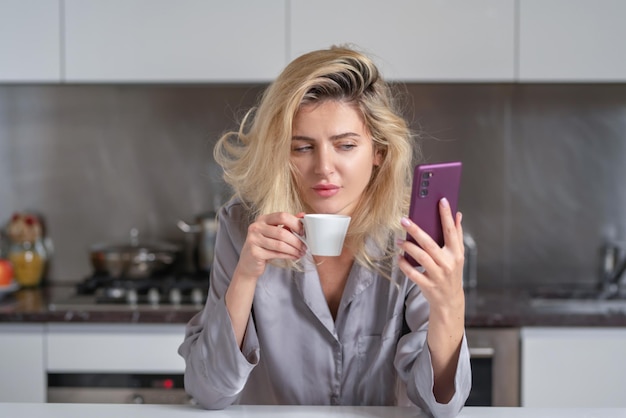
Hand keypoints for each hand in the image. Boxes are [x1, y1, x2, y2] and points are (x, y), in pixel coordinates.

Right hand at [236, 212, 306, 280]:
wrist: (249, 263)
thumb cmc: (264, 246)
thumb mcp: (274, 233)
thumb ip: (287, 224)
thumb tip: (302, 215)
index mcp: (262, 219)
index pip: (282, 216)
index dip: (295, 223)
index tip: (303, 232)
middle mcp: (256, 227)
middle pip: (282, 232)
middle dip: (296, 241)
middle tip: (305, 246)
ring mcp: (254, 240)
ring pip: (280, 244)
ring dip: (294, 250)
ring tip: (301, 253)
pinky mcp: (255, 252)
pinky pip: (276, 254)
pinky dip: (288, 255)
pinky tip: (294, 256)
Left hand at [397, 197, 464, 313]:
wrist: (449, 300)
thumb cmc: (452, 273)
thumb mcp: (458, 255)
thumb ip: (457, 235)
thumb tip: (458, 215)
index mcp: (456, 253)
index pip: (451, 231)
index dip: (447, 215)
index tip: (441, 200)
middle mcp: (448, 263)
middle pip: (430, 244)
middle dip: (416, 230)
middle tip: (404, 220)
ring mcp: (437, 275)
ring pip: (421, 257)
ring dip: (408, 247)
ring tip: (399, 240)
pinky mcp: (427, 285)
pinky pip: (413, 273)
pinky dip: (404, 265)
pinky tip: (399, 257)